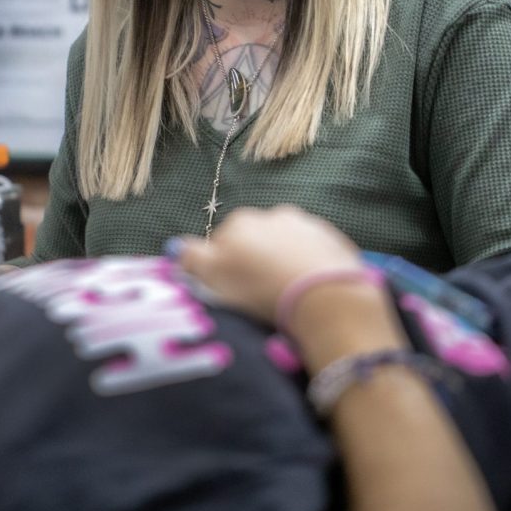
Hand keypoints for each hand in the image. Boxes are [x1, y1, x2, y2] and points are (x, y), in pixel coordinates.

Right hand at [172, 205, 364, 325]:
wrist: (325, 296)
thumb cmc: (260, 288)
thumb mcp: (212, 276)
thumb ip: (191, 258)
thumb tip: (176, 247)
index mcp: (241, 221)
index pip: (222, 242)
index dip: (223, 268)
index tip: (232, 290)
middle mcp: (273, 214)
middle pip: (255, 240)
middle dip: (255, 261)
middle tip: (259, 294)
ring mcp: (307, 225)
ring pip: (286, 245)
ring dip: (283, 262)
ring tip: (287, 294)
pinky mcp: (334, 241)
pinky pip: (314, 254)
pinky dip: (309, 268)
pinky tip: (309, 290)